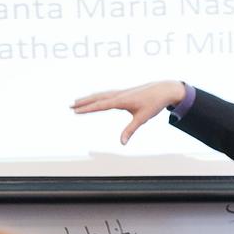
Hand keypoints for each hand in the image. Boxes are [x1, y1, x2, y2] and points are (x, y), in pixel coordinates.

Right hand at [71, 80, 186, 144]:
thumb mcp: (142, 118)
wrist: (163, 89)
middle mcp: (119, 94)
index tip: (76, 110)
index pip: (100, 105)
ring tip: (77, 102)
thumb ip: (130, 130)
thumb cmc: (153, 104)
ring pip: (100, 95)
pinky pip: (106, 94)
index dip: (87, 108)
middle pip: (97, 98)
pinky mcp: (123, 92)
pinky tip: (94, 99)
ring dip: (88, 98)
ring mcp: (121, 92)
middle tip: (70, 106)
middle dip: (83, 103)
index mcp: (121, 100)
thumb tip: (122, 143)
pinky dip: (97, 96)